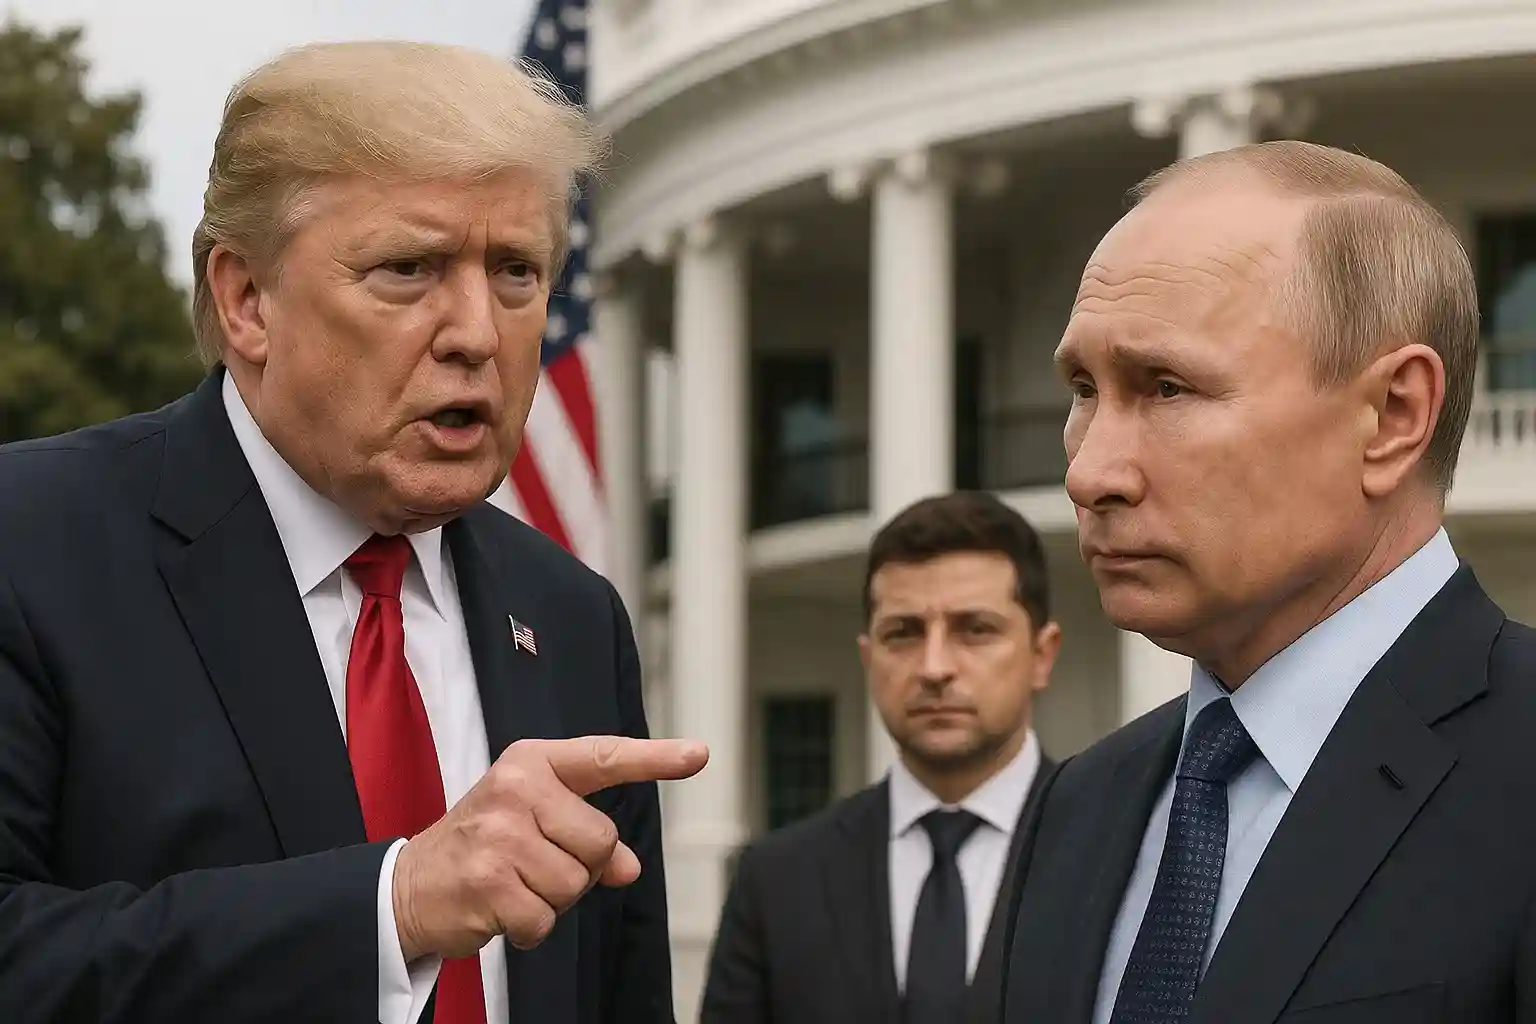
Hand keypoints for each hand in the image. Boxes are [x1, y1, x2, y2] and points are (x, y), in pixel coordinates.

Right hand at [391, 735, 707, 960]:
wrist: (408, 886)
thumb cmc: (483, 846)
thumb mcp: (533, 824)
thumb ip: (586, 836)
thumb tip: (629, 867)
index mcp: (532, 764)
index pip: (603, 758)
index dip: (655, 758)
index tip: (698, 754)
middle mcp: (516, 789)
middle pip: (601, 841)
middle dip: (579, 867)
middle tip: (535, 865)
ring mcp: (500, 835)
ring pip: (576, 884)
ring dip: (552, 900)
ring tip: (515, 885)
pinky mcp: (489, 882)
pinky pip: (546, 919)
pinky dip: (530, 927)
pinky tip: (502, 910)